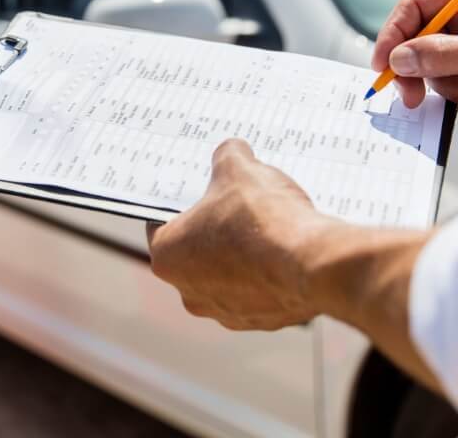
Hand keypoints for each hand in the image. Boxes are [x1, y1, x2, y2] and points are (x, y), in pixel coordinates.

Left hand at [146, 139, 332, 329]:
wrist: (311, 262)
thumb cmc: (260, 217)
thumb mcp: (237, 168)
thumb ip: (227, 156)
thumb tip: (232, 151)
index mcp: (167, 255)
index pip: (161, 223)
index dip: (181, 202)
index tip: (198, 191)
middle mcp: (189, 292)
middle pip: (195, 250)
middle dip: (213, 227)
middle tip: (235, 203)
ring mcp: (226, 312)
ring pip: (227, 273)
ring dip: (242, 253)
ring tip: (266, 225)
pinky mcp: (261, 321)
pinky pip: (259, 290)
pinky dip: (268, 272)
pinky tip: (284, 249)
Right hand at [373, 0, 457, 107]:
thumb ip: (441, 51)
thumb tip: (398, 60)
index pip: (413, 6)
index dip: (391, 35)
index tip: (382, 65)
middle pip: (415, 38)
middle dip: (413, 69)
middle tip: (411, 95)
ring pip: (429, 64)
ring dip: (440, 83)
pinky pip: (444, 79)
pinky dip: (452, 91)